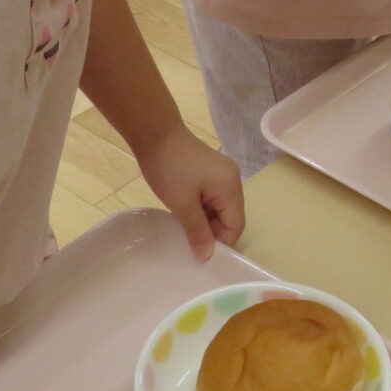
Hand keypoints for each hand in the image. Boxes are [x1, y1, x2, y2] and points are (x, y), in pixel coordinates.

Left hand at [135, 126, 244, 259]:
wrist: (154, 133)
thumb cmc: (169, 168)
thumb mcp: (182, 204)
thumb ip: (198, 232)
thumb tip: (207, 256)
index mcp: (231, 187)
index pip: (236, 225)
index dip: (221, 242)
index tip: (200, 253)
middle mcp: (232, 180)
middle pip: (230, 217)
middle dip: (213, 232)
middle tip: (190, 243)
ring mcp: (222, 174)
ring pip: (220, 209)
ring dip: (205, 221)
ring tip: (185, 229)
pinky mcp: (210, 171)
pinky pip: (212, 198)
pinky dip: (201, 209)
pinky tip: (185, 214)